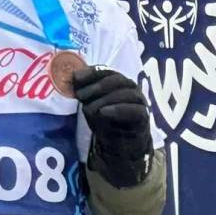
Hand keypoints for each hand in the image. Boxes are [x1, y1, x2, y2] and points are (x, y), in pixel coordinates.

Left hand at [72, 66, 152, 187]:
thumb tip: (72, 78)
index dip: (91, 73)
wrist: (119, 143)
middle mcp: (130, 87)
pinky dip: (117, 109)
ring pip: (125, 93)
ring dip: (104, 99)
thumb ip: (84, 91)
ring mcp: (138, 101)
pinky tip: (103, 112)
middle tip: (80, 96)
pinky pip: (133, 109)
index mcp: (117, 81)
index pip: (106, 71)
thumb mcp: (90, 104)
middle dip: (96, 86)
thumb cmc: (104, 119)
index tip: (76, 78)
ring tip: (88, 108)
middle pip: (116, 79)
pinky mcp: (143, 115)